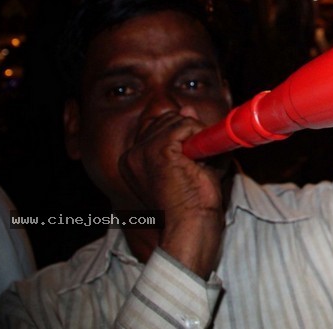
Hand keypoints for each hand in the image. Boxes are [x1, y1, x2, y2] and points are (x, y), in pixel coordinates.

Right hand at [119, 111, 226, 275]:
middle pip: (168, 118)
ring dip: (198, 137)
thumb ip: (186, 135)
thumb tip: (186, 109)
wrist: (192, 224)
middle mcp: (132, 154)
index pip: (159, 125)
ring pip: (179, 120)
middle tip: (197, 162)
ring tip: (197, 164)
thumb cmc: (194, 202)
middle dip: (191, 134)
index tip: (192, 153)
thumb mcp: (190, 162)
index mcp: (132, 160)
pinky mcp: (158, 149)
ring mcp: (143, 151)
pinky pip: (187, 125)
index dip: (181, 133)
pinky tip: (198, 160)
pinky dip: (201, 136)